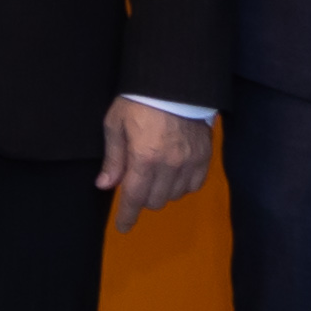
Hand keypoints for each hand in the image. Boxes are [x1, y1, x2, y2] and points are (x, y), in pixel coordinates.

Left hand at [100, 98, 214, 228]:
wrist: (175, 83)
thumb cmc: (138, 101)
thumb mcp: (115, 125)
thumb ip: (113, 159)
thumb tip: (105, 185)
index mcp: (144, 158)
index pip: (134, 197)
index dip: (126, 215)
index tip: (122, 226)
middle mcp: (170, 165)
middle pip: (155, 200)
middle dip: (141, 198)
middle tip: (134, 184)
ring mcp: (191, 162)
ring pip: (175, 195)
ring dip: (161, 192)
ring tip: (153, 175)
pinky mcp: (206, 157)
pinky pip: (194, 185)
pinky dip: (181, 185)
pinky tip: (172, 174)